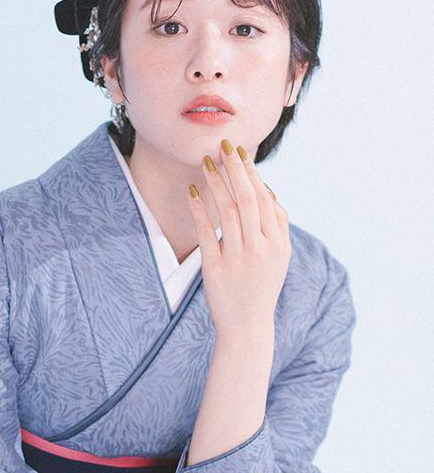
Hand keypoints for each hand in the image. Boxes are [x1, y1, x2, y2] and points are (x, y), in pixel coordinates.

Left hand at [190, 140, 290, 341]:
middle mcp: (261, 249)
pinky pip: (207, 232)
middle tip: (224, 145)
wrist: (248, 327)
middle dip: (235, 169)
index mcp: (279, 243)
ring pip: (227, 212)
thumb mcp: (280, 256)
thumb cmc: (261, 286)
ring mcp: (238, 259)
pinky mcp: (215, 269)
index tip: (240, 152)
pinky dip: (199, 210)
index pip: (264, 199)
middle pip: (247, 199)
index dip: (252, 173)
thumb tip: (265, 187)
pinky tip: (192, 192)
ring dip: (216, 183)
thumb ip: (276, 224)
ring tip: (206, 162)